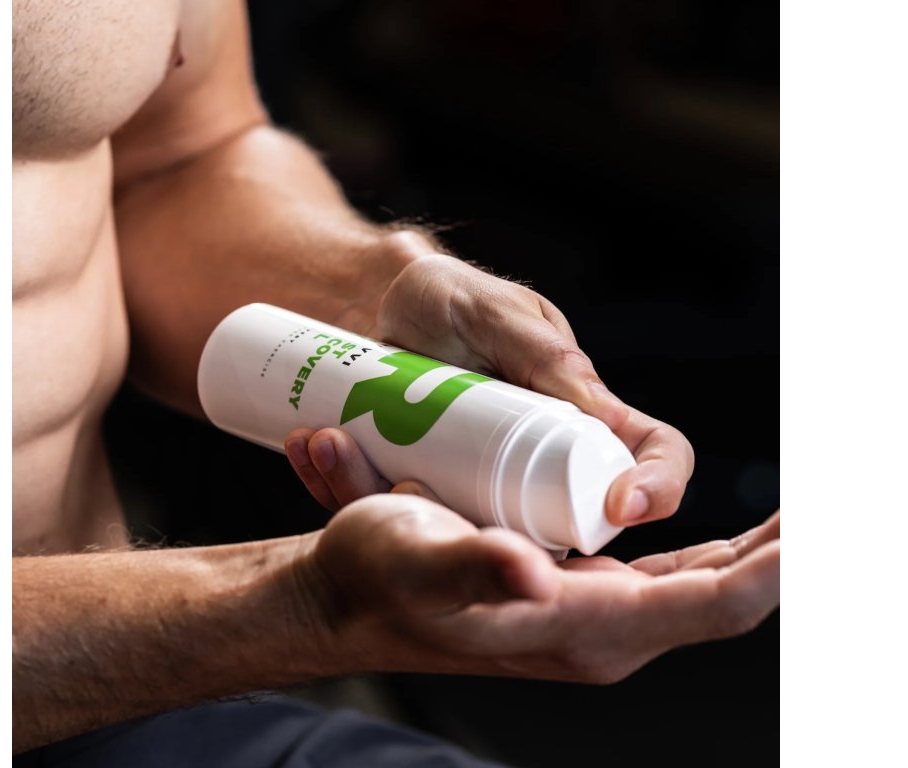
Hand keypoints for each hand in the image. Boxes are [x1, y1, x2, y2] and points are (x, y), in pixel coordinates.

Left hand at [286, 252, 693, 526]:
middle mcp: (535, 463)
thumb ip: (547, 356)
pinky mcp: (417, 490)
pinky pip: (388, 508)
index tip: (623, 508)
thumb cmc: (442, 295)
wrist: (368, 302)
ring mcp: (474, 485)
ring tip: (332, 441)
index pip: (648, 455)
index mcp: (579, 413)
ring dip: (383, 495)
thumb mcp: (497, 314)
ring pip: (454, 528)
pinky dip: (342, 484)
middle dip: (487, 526)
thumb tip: (607, 417)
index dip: (658, 488)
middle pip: (547, 524)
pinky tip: (306, 443)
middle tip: (412, 478)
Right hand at [301, 493, 779, 683]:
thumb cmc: (379, 575)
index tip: (822, 517)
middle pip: (727, 595)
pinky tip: (735, 533)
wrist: (348, 596)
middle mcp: (606, 630)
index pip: (719, 601)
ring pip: (705, 588)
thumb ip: (477, 564)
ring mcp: (597, 617)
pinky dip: (716, 555)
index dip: (779, 561)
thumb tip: (536, 573)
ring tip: (802, 514)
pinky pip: (673, 580)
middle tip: (830, 499)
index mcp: (589, 627)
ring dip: (759, 554)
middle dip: (783, 552)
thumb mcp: (421, 558)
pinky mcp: (582, 598)